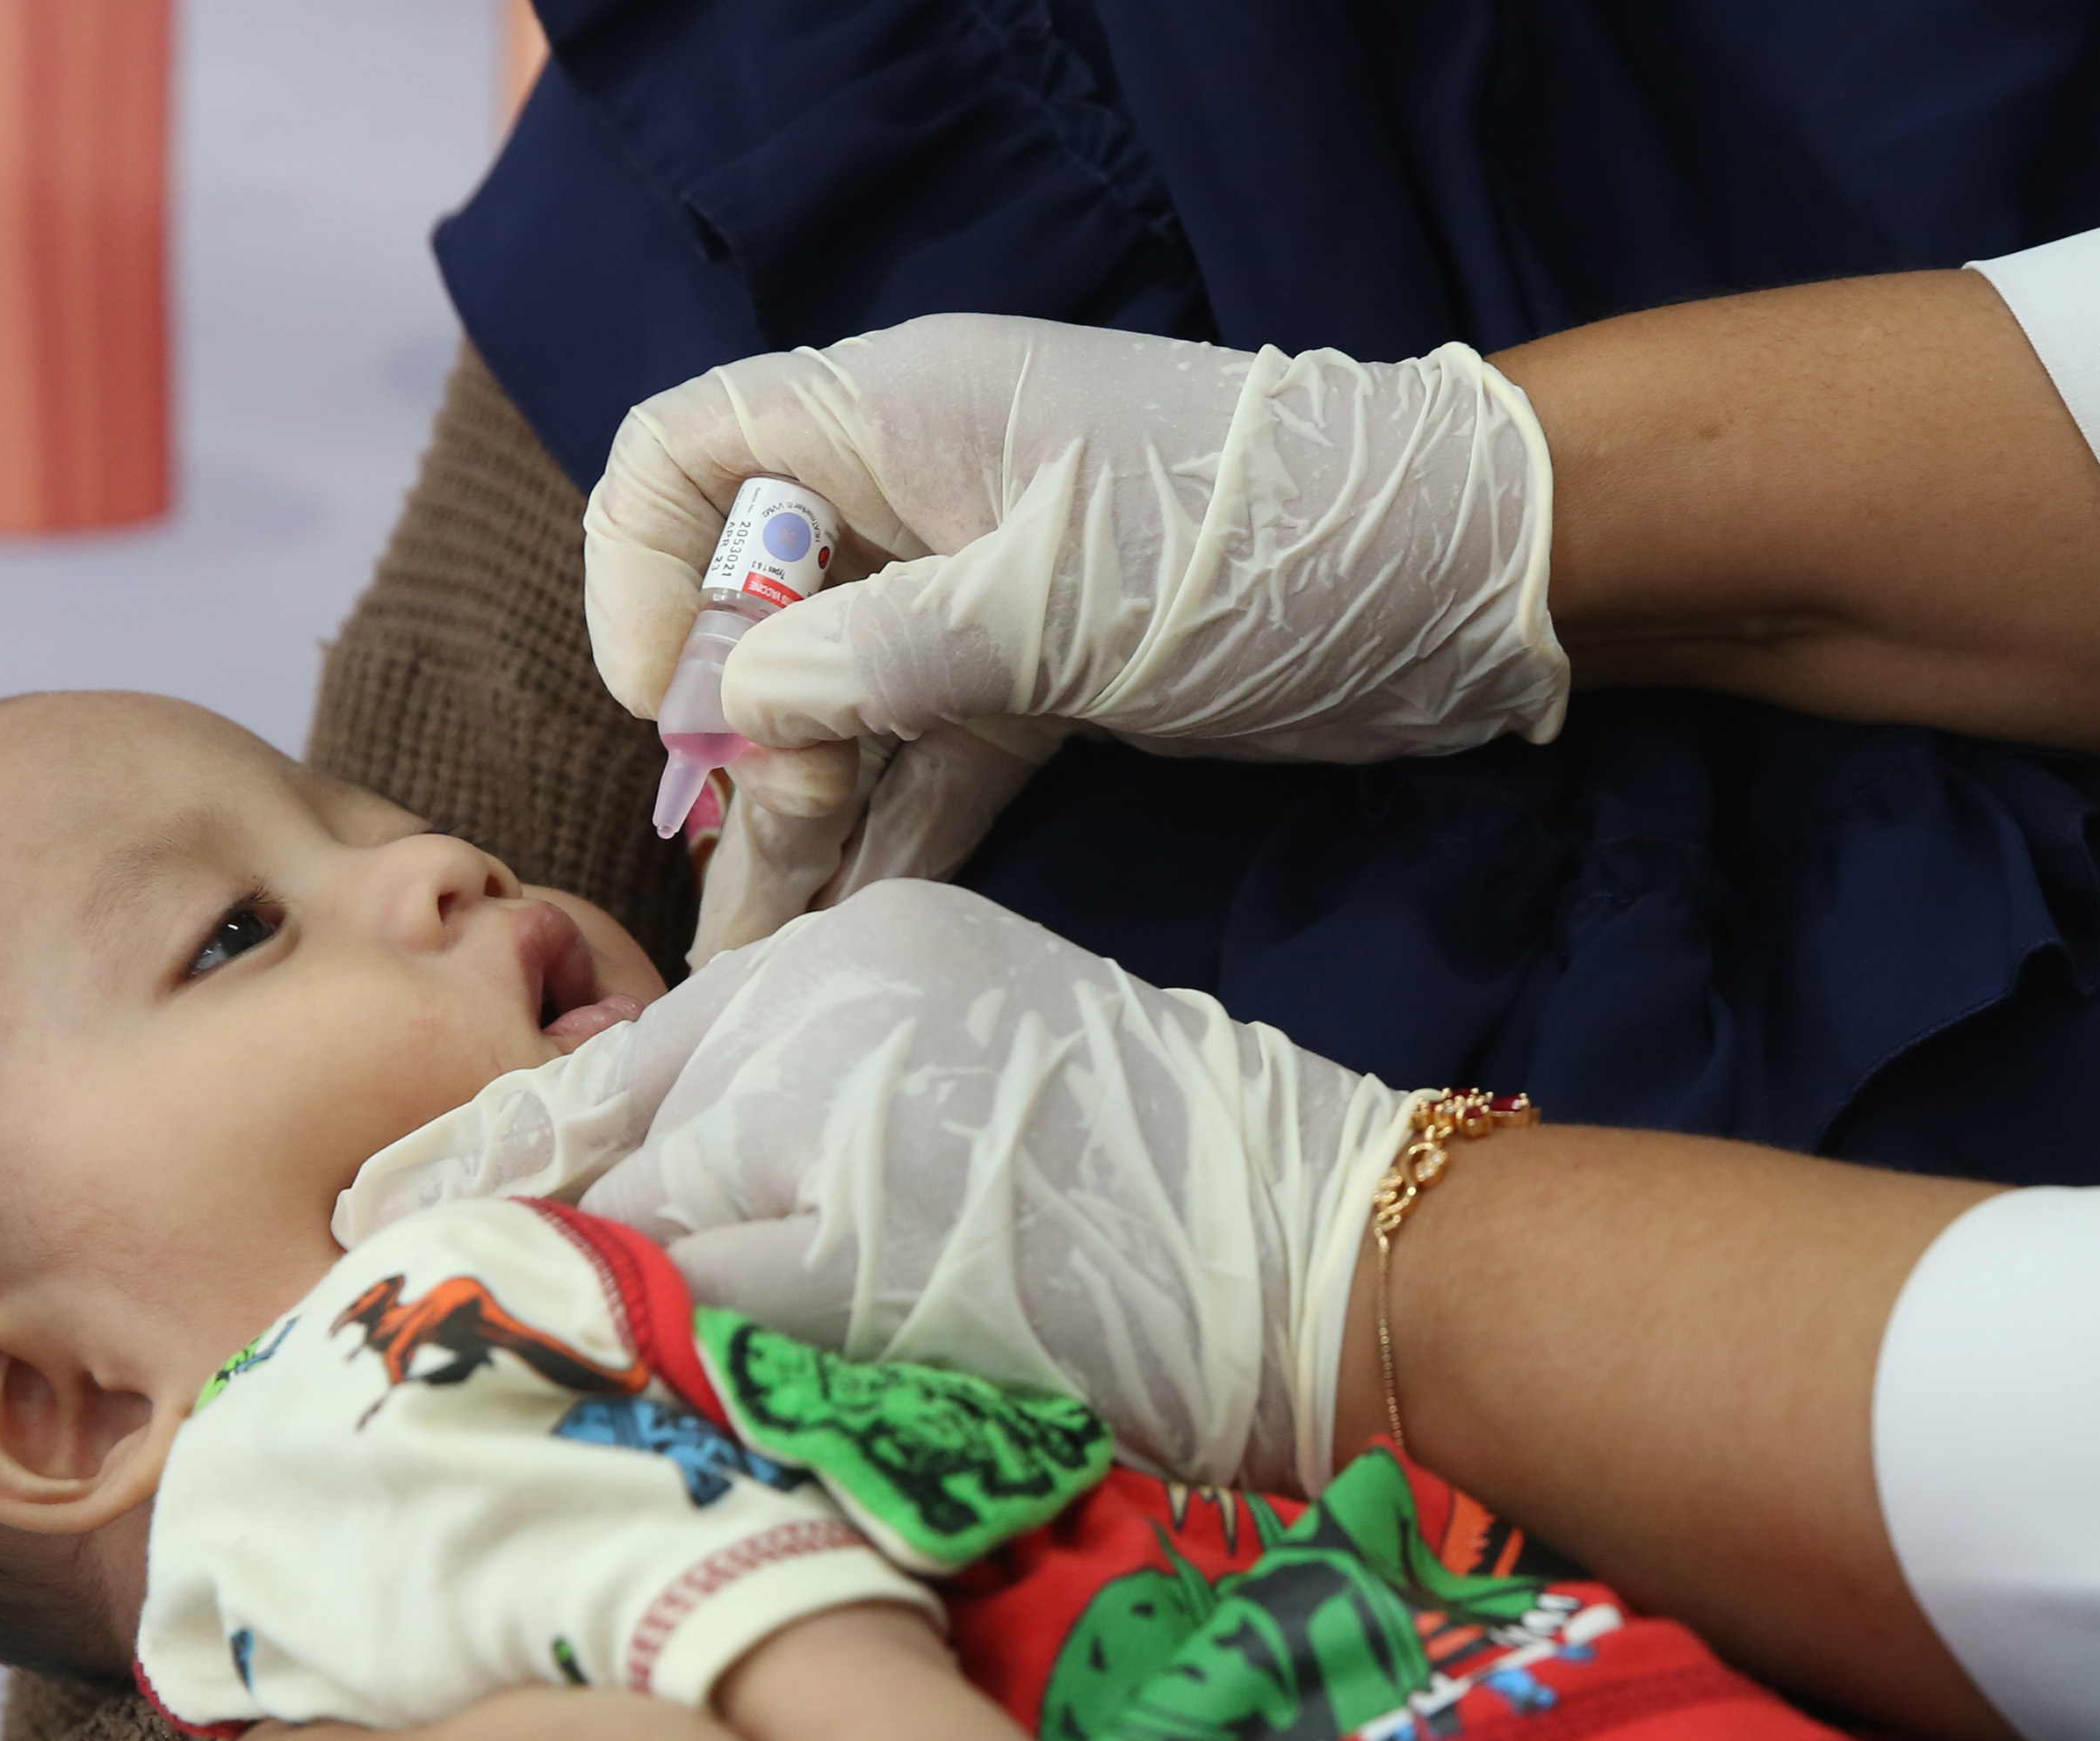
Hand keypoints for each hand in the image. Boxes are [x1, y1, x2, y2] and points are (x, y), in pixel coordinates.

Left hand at [334, 881, 1413, 1494]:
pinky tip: (620, 1433)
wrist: (1315, 1255)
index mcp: (846, 954)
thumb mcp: (970, 1061)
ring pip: (640, 1239)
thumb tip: (640, 1197)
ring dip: (582, 1328)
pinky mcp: (871, 1249)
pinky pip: (705, 1327)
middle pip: (611, 1147)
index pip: (630, 1062)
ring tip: (503, 1408)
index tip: (387, 1220)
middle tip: (404, 1340)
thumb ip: (813, 1099)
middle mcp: (828, 1009)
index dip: (503, 1160)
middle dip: (520, 1253)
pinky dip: (657, 1383)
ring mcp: (846, 1119)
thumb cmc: (1158, 1172)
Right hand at [583, 313, 1568, 951]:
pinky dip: (885, 842)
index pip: (688, 456)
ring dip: (793, 826)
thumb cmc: (1255, 541)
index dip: (644, 573)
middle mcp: (916, 495)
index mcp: (895, 417)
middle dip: (730, 744)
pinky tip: (837, 938)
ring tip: (746, 965)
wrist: (1455, 576)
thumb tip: (740, 710)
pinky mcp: (1043, 681)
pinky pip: (924, 764)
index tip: (666, 703)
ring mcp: (979, 594)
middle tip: (753, 863)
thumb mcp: (1054, 598)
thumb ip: (882, 655)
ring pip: (836, 711)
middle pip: (753, 611)